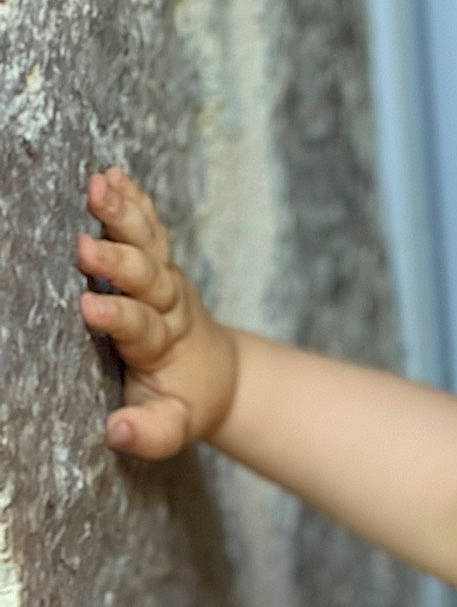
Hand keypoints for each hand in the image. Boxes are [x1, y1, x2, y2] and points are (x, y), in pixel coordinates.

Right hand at [77, 166, 238, 458]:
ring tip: (99, 185)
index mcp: (163, 346)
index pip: (141, 329)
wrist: (220, 378)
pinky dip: (135, 201)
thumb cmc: (183, 402)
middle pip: (146, 279)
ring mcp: (166, 279)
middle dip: (118, 263)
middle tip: (86, 247)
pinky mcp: (161, 262)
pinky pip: (150, 228)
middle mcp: (167, 306)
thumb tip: (118, 433)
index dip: (119, 319)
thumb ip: (152, 432)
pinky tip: (114, 174)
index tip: (91, 310)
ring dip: (123, 214)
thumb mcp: (174, 427)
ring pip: (147, 243)